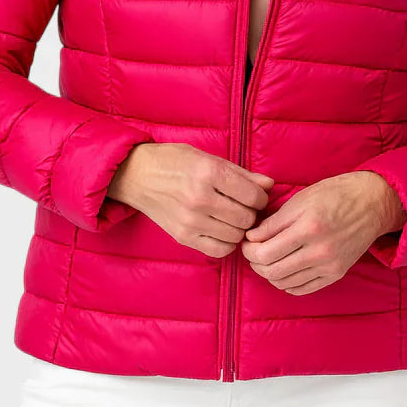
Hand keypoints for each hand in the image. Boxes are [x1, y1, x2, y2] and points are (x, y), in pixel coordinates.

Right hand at [109, 142, 275, 258]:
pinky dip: (227, 243)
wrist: (136, 175)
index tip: (256, 195)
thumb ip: (241, 173)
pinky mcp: (183, 237)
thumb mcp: (207, 157)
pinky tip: (222, 230)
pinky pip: (219, 250)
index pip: (253, 196)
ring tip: (233, 217)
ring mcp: (190, 221)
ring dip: (239, 228)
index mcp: (209, 173)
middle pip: (246, 218)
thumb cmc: (173, 160)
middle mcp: (200, 198)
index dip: (261, 197)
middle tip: (245, 207)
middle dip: (252, 213)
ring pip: (235, 235)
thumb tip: (269, 185)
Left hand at [240, 171, 404, 294]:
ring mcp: (329, 266)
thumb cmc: (334, 194)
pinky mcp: (336, 274)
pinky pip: (303, 289)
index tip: (246, 241)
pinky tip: (283, 271)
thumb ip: (274, 221)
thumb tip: (252, 238)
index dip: (248, 249)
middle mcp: (319, 251)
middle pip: (272, 271)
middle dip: (255, 262)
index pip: (265, 252)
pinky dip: (287, 284)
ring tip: (266, 259)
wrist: (371, 203)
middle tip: (252, 251)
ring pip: (285, 283)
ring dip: (269, 273)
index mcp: (308, 227)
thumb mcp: (300, 199)